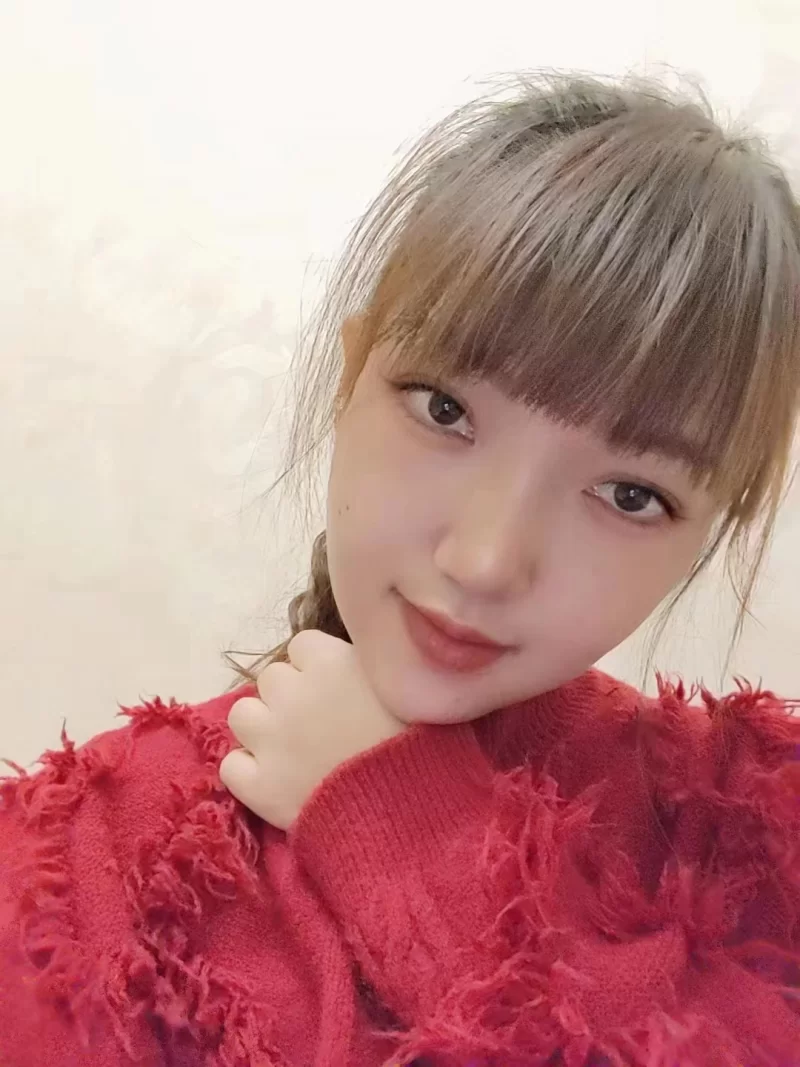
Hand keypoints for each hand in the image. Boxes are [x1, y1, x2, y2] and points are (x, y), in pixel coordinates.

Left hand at [219, 629, 405, 829]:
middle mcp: (293, 692)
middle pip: (272, 677)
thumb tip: (358, 665)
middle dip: (291, 696)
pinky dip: (249, 772)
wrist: (414, 812)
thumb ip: (373, 667)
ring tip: (292, 749)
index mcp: (330, 661)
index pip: (302, 645)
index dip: (319, 667)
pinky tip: (275, 780)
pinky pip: (231, 766)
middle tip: (320, 723)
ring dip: (263, 727)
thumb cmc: (424, 746)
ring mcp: (271, 739)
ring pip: (242, 714)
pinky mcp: (259, 786)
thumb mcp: (409, 686)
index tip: (339, 688)